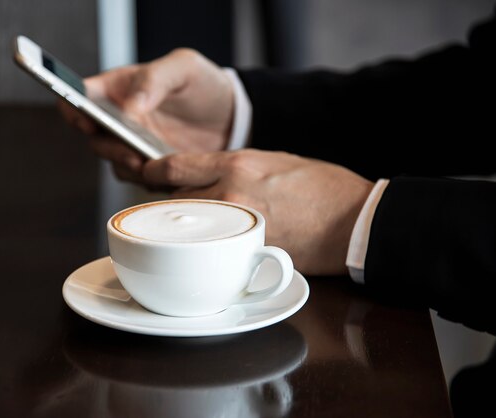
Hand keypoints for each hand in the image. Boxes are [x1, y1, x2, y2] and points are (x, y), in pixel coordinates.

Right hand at [58, 48, 234, 182]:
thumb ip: (155, 80)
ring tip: (151, 167)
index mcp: (118, 88)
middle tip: (132, 154)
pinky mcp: (152, 167)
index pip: (79, 98)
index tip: (89, 123)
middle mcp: (120, 119)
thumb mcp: (184, 68)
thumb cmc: (204, 84)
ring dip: (129, 168)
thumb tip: (129, 107)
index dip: (75, 111)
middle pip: (95, 138)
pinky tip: (168, 176)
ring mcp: (134, 145)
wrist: (233, 116)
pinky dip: (150, 181)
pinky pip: (141, 180)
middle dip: (110, 148)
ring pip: (116, 164)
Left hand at [142, 149, 373, 274]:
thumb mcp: (274, 161)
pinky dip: (207, 251)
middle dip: (167, 204)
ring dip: (184, 229)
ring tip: (189, 230)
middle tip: (169, 209)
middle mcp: (230, 195)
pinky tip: (211, 251)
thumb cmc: (321, 187)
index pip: (173, 167)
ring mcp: (237, 229)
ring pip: (188, 229)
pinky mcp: (248, 256)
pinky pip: (213, 252)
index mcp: (236, 164)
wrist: (355, 220)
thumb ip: (234, 168)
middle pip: (173, 201)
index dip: (152, 172)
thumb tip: (208, 177)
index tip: (146, 174)